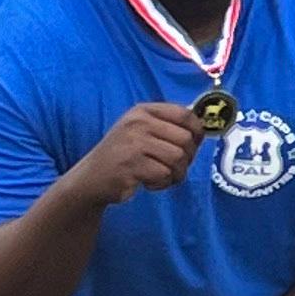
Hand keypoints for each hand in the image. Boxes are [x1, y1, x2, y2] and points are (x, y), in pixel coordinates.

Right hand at [65, 101, 208, 209]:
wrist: (90, 179)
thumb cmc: (123, 154)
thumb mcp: (140, 130)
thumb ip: (167, 126)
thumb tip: (204, 128)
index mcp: (143, 111)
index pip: (185, 114)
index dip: (197, 131)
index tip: (194, 145)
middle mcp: (138, 123)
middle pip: (186, 139)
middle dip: (187, 158)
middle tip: (175, 168)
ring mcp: (133, 143)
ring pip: (178, 158)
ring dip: (176, 173)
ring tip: (162, 176)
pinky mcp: (131, 166)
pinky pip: (164, 174)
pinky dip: (162, 184)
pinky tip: (148, 183)